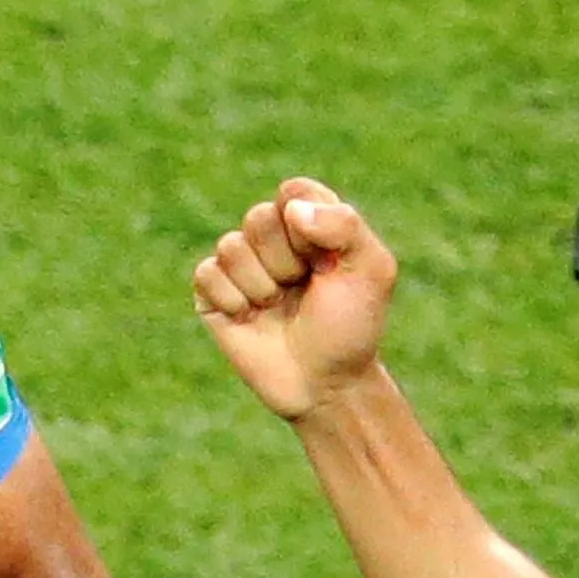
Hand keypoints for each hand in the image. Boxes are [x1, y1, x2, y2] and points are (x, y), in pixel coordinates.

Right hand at [191, 177, 399, 419]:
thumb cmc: (352, 326)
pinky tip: (250, 318)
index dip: (306, 226)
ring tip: (278, 308)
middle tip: (302, 288)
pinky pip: (207, 274)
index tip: (326, 261)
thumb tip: (290, 210)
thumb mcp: (372, 270)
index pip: (293, 192)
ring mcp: (241, 267)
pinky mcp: (213, 295)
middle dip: (285, 261)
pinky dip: (233, 300)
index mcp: (311, 223)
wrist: (325, 385)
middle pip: (257, 217)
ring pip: (230, 246)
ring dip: (261, 286)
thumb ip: (344, 225)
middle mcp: (273, 239)